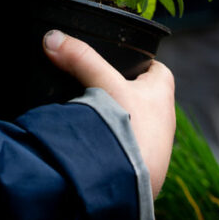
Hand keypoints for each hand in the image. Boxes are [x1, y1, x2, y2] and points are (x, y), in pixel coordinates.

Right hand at [43, 30, 174, 195]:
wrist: (129, 182)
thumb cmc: (126, 126)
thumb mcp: (101, 84)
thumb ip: (79, 59)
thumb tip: (52, 37)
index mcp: (163, 93)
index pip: (157, 70)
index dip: (140, 65)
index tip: (121, 64)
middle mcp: (166, 119)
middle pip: (146, 98)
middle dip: (125, 94)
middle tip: (101, 91)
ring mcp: (159, 147)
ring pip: (139, 126)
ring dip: (122, 123)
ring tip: (96, 123)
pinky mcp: (148, 170)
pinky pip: (131, 152)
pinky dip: (118, 148)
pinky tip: (99, 149)